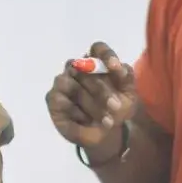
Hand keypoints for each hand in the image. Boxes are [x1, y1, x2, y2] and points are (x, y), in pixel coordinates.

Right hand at [46, 41, 136, 157]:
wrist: (107, 133)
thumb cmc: (118, 108)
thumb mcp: (128, 94)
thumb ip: (126, 78)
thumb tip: (120, 67)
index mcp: (97, 63)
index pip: (98, 49)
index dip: (105, 55)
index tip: (115, 67)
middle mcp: (78, 68)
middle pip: (85, 69)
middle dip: (102, 91)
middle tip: (117, 107)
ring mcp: (63, 81)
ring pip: (73, 85)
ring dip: (91, 103)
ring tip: (107, 121)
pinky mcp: (53, 97)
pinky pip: (61, 100)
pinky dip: (76, 112)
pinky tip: (86, 121)